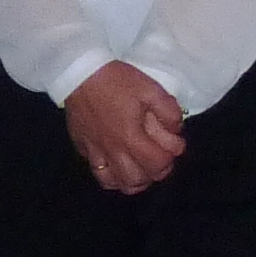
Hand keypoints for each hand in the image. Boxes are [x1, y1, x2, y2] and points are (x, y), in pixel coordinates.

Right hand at [64, 62, 187, 193]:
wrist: (79, 73)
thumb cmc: (117, 80)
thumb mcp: (151, 89)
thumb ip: (169, 112)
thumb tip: (176, 130)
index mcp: (131, 137)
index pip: (157, 164)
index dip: (171, 157)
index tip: (175, 144)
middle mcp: (112, 150)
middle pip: (136, 180)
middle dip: (154, 173)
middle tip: (159, 158)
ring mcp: (95, 151)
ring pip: (115, 183)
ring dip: (133, 180)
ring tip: (141, 168)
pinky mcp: (83, 148)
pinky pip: (97, 173)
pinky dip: (112, 176)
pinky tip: (118, 165)